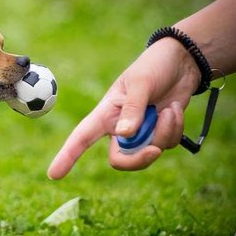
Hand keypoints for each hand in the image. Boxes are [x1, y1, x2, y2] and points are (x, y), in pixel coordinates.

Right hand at [47, 38, 199, 178]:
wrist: (182, 61)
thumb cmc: (154, 66)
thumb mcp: (141, 83)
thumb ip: (133, 109)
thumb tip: (124, 135)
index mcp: (106, 113)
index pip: (81, 137)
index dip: (67, 156)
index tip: (53, 174)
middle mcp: (120, 127)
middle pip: (120, 160)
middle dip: (139, 158)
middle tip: (155, 150)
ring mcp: (140, 132)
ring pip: (148, 152)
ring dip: (164, 132)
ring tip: (168, 109)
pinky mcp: (159, 133)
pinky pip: (167, 144)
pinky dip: (175, 128)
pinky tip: (174, 109)